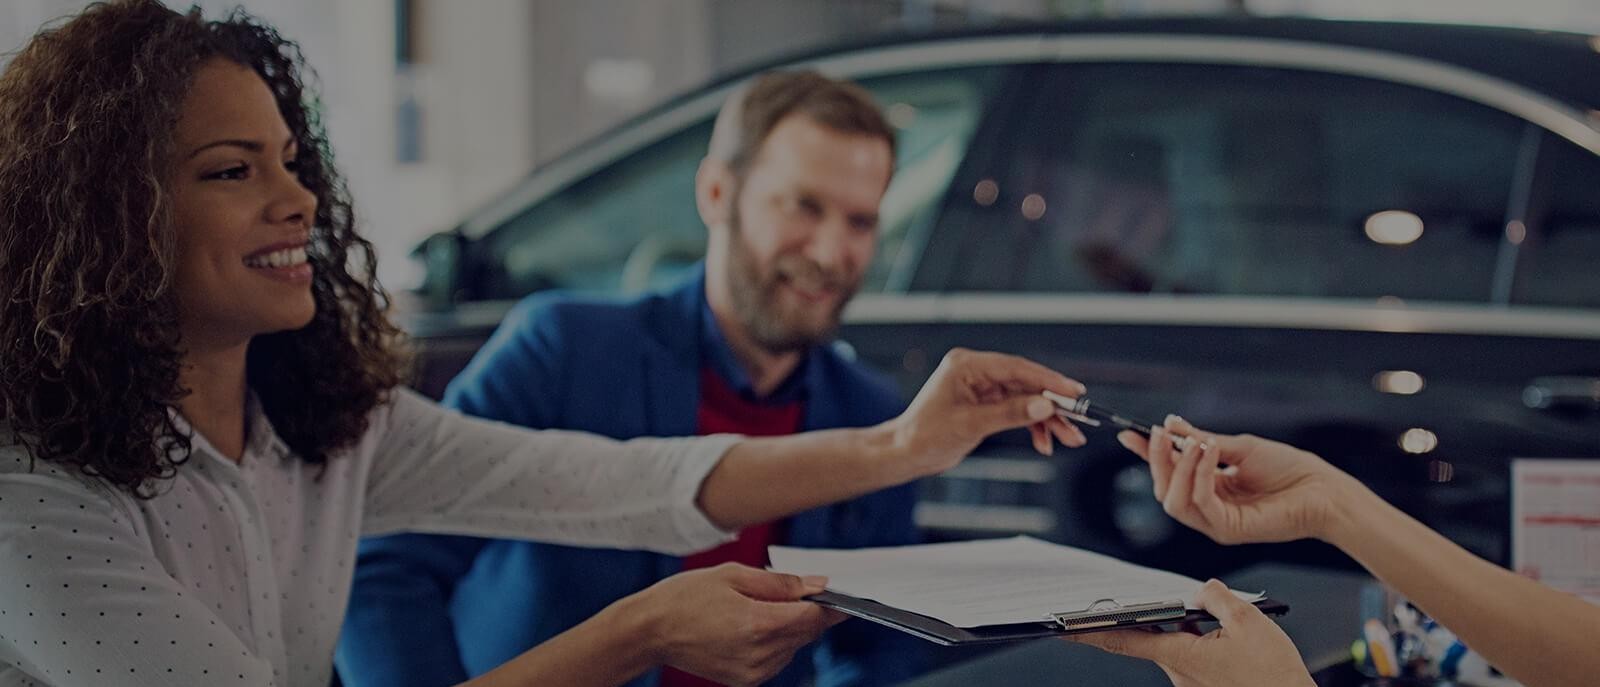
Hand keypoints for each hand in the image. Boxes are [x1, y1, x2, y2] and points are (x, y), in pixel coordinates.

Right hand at [631, 564, 843, 686]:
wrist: (651, 631)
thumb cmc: (686, 597)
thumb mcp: (734, 575)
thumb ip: (781, 582)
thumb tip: (817, 585)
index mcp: (756, 624)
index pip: (812, 617)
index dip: (830, 604)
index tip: (843, 593)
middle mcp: (759, 654)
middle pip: (807, 632)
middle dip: (810, 611)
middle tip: (798, 590)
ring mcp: (753, 672)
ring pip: (794, 646)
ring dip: (790, 626)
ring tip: (760, 607)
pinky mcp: (746, 681)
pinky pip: (777, 658)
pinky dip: (776, 641)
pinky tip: (753, 625)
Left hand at [888, 348, 1086, 473]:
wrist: (906, 453)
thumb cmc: (926, 435)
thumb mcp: (970, 426)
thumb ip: (1009, 414)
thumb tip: (1044, 407)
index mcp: (967, 365)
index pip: (1016, 368)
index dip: (1048, 380)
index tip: (1074, 392)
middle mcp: (976, 371)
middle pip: (1026, 383)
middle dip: (1053, 404)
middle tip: (1080, 420)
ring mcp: (982, 387)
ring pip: (1026, 399)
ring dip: (1048, 419)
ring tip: (1069, 439)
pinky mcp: (986, 403)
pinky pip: (1018, 410)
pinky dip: (1033, 426)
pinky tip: (1045, 443)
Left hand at [1070, 580, 1314, 686]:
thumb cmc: (1275, 676)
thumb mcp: (1251, 622)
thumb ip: (1219, 598)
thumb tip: (1203, 588)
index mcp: (1181, 655)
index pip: (1122, 639)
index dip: (1089, 631)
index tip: (1061, 626)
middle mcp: (1179, 673)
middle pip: (1149, 638)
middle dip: (1141, 618)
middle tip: (1121, 602)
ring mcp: (1192, 682)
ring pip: (1174, 645)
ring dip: (1180, 628)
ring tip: (1208, 616)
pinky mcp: (1206, 686)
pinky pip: (1191, 656)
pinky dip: (1197, 640)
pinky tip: (1221, 634)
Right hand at [1119, 415, 1355, 544]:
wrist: (1323, 490)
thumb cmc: (1289, 470)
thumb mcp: (1239, 447)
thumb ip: (1203, 441)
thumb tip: (1172, 426)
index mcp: (1209, 487)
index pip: (1169, 473)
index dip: (1148, 455)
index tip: (1131, 434)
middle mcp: (1209, 507)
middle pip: (1164, 490)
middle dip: (1157, 460)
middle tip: (1161, 433)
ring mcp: (1216, 522)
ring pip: (1174, 502)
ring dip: (1177, 468)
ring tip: (1193, 443)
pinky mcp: (1228, 530)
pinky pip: (1200, 503)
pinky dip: (1199, 476)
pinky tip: (1209, 453)